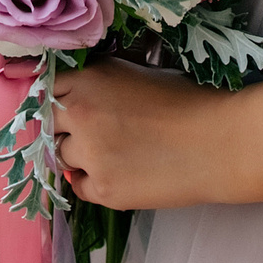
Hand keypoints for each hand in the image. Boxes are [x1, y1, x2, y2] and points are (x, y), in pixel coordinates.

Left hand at [52, 59, 229, 210]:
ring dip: (81, 155)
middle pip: (49, 125)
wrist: (217, 142)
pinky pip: (80, 187)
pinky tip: (121, 171)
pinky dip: (94, 181)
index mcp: (87, 80)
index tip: (65, 107)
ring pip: (63, 157)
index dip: (57, 99)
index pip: (45, 90)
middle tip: (95, 130)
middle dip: (66, 127)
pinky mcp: (103, 190)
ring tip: (117, 151)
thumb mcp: (136, 71)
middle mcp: (79, 116)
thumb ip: (99, 79)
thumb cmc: (186, 100)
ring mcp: (89, 156)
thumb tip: (76, 88)